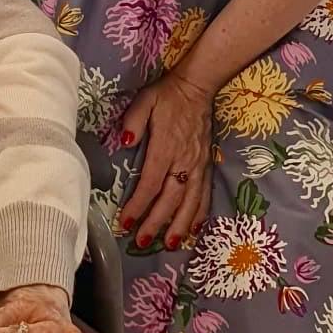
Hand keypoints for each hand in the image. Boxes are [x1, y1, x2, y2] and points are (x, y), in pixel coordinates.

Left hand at [118, 70, 214, 249]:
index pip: (151, 183)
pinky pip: (206, 195)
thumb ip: (133, 122)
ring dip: (180, 225)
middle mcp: (184, 161)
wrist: (198, 88)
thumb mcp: (145, 101)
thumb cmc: (167, 96)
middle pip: (170, 199)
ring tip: (169, 244)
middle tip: (141, 242)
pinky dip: (201, 214)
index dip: (138, 205)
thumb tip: (125, 143)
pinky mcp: (207, 165)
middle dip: (156, 223)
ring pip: (191, 202)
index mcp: (166, 148)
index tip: (125, 221)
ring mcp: (198, 165)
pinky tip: (194, 229)